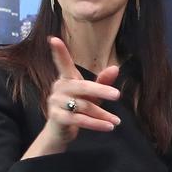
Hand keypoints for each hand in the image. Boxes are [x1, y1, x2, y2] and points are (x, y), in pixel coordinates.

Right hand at [22, 37, 120, 158]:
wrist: (60, 132)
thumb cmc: (77, 109)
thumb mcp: (92, 95)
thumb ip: (103, 82)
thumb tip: (116, 68)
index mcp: (67, 79)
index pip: (62, 63)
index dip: (59, 51)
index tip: (53, 39)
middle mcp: (59, 88)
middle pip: (83, 86)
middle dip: (101, 90)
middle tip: (117, 95)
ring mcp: (55, 102)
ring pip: (84, 106)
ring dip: (102, 115)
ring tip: (116, 121)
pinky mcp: (57, 117)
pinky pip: (80, 119)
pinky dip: (96, 124)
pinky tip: (109, 126)